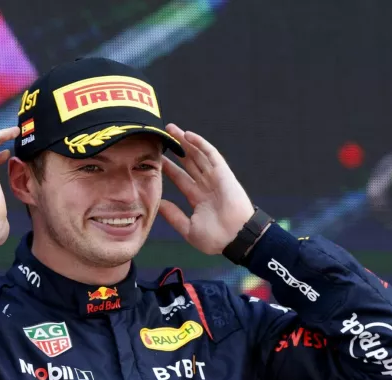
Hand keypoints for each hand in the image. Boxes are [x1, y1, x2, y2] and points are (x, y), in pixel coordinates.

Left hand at [159, 123, 254, 254]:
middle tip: (161, 137)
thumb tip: (158, 204)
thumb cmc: (215, 238)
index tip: (156, 159)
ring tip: (171, 129)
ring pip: (198, 155)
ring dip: (185, 142)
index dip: (169, 168)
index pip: (180, 179)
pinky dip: (200, 144)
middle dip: (176, 150)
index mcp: (198, 198)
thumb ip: (173, 215)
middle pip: (188, 163)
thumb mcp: (188, 229)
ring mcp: (215, 178)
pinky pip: (211, 154)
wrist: (235, 238)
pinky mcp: (224, 173)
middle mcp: (206, 186)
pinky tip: (187, 135)